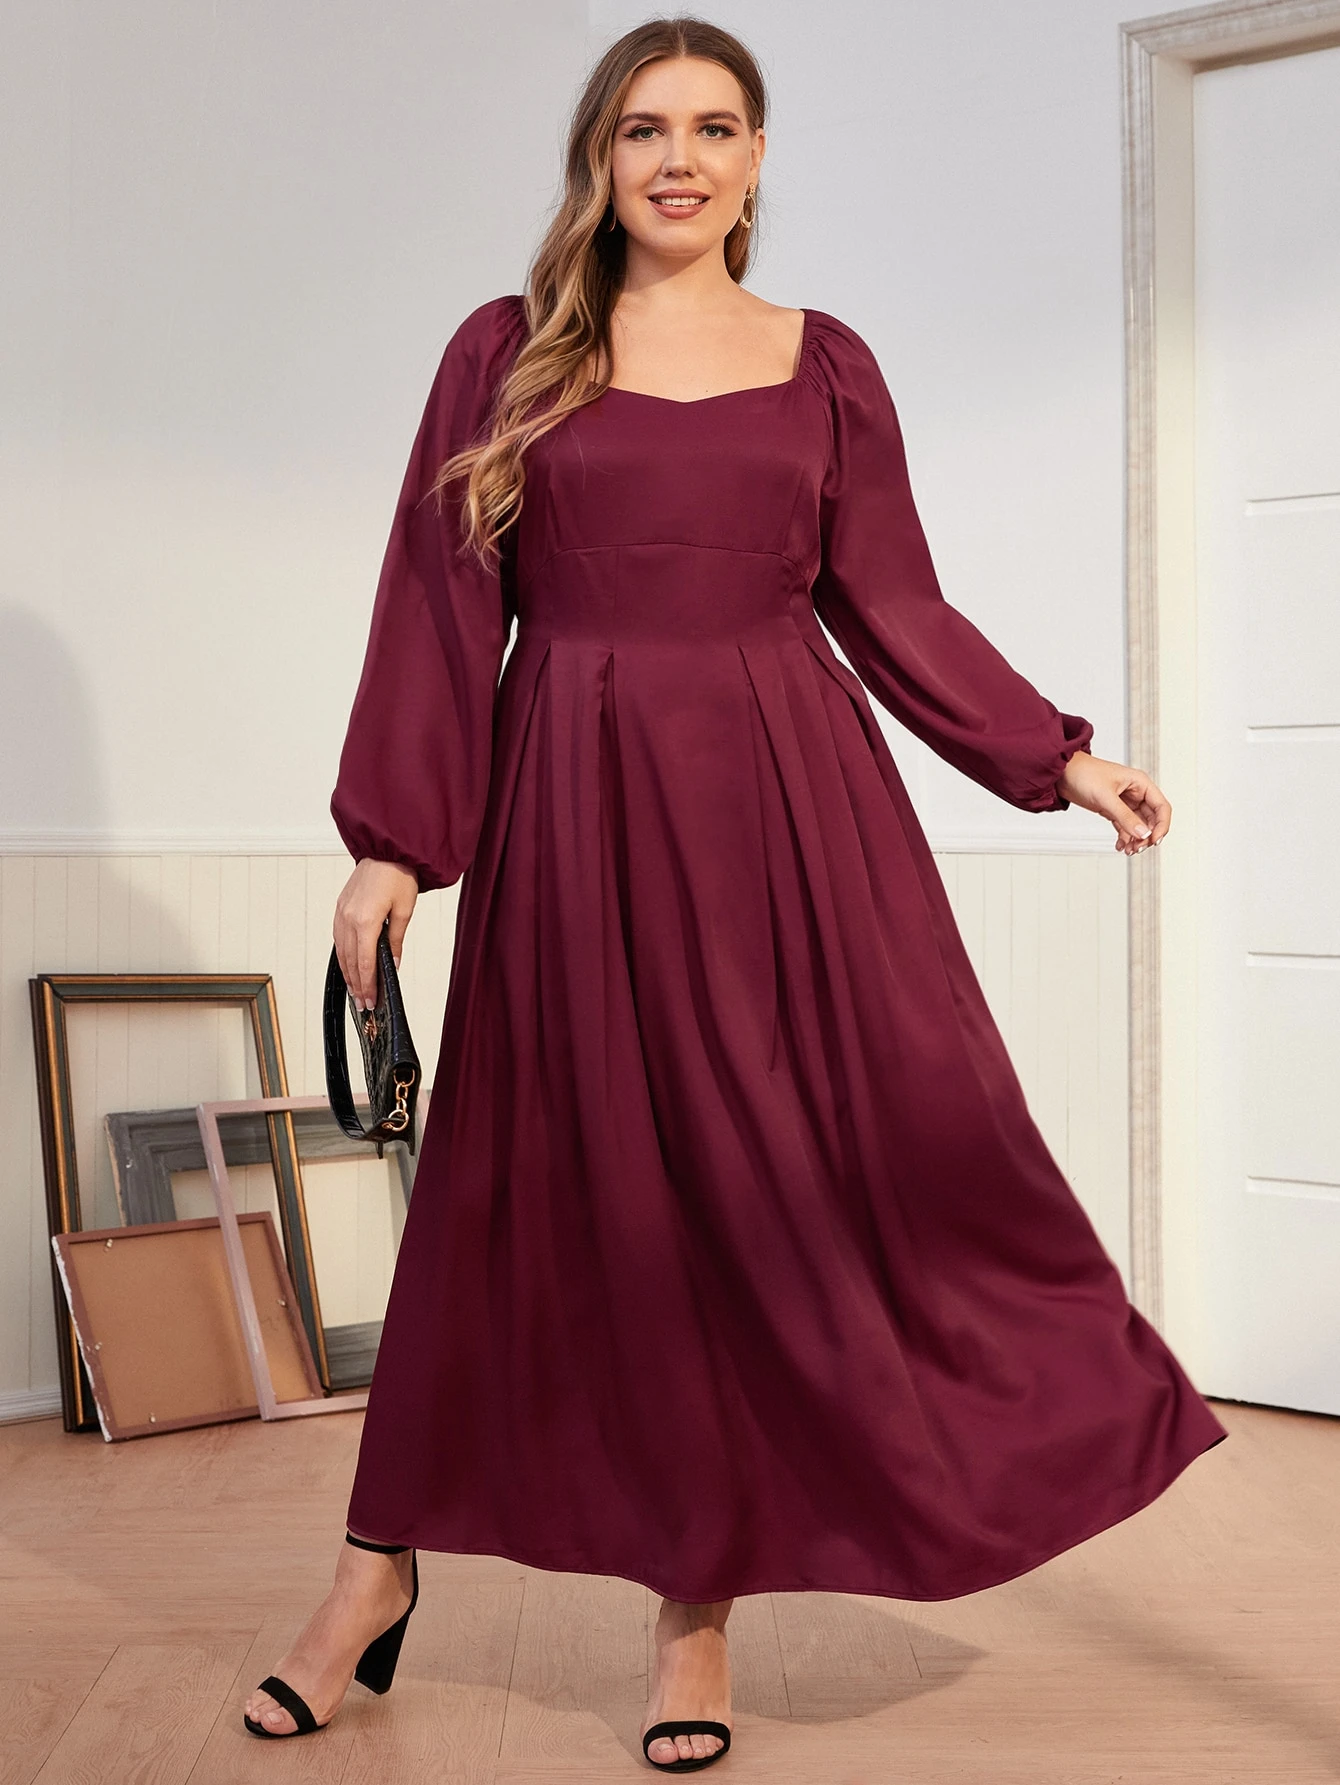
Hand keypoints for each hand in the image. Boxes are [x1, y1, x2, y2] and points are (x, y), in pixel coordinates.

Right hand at [333, 860, 418, 1008]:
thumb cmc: (398, 875)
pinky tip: (348, 966)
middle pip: (350, 961)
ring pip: (341, 952)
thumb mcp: (405, 910)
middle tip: (364, 1004)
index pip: (364, 962)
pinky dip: (343, 956)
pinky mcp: (340, 908)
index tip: (371, 1001)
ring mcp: (341, 913)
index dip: (368, 985)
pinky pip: (338, 939)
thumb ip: (396, 940)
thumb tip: (393, 964)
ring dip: (348, 974)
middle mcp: (348, 918)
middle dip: (357, 985)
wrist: (386, 849)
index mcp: (366, 920)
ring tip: (356, 992)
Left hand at [1056, 751, 1168, 856]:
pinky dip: (1124, 838)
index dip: (1162, 825)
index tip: (1154, 841)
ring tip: (1128, 851)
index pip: (1162, 807)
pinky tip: (1120, 846)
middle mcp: (1136, 793)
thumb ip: (1125, 816)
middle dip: (1146, 836)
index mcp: (1141, 783)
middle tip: (1137, 849)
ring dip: (1136, 840)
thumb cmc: (1084, 774)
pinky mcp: (1112, 809)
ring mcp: (1125, 802)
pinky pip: (1124, 827)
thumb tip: (1143, 834)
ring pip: (1138, 826)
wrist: (1062, 773)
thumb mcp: (1105, 797)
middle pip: (1151, 820)